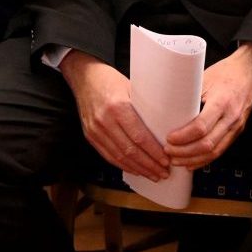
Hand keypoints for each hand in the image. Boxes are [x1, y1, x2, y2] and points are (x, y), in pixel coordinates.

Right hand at [61, 50, 169, 179]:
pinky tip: (136, 170)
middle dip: (149, 165)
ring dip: (138, 169)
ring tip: (153, 175)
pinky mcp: (90, 136)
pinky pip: (108, 155)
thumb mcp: (132, 88)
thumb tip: (167, 124)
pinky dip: (123, 165)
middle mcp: (104, 120)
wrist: (84, 77)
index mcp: (117, 107)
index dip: (153, 152)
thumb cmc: (111, 80)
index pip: (139, 136)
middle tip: (163, 173)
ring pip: (119, 157)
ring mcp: (95, 130)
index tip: (166, 160)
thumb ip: (144, 107)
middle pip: (130, 150)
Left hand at [165, 43, 251, 168]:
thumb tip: (167, 109)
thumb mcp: (204, 78)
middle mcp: (231, 117)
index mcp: (222, 102)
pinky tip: (191, 162)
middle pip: (207, 144)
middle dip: (185, 152)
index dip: (183, 137)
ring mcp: (236, 126)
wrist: (250, 71)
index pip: (201, 127)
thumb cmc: (225, 72)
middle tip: (168, 152)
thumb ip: (190, 96)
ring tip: (176, 160)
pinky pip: (221, 150)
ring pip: (215, 152)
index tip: (169, 139)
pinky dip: (205, 159)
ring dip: (193, 159)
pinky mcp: (237, 131)